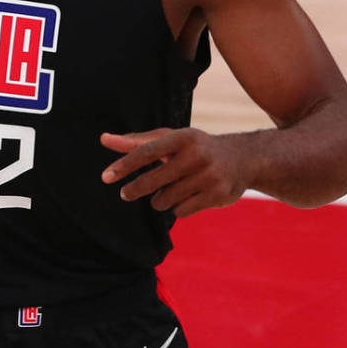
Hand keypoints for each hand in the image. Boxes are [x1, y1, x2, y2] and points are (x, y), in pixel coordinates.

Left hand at [100, 128, 251, 217]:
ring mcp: (209, 176)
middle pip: (154, 180)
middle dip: (135, 189)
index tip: (105, 177)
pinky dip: (177, 208)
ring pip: (166, 199)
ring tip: (167, 192)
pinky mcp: (218, 195)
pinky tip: (185, 198)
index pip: (146, 152)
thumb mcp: (169, 139)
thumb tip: (103, 139)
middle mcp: (197, 154)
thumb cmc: (195, 147)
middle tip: (126, 194)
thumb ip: (137, 141)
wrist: (242, 159)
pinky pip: (182, 211)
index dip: (124, 165)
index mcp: (183, 136)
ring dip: (160, 200)